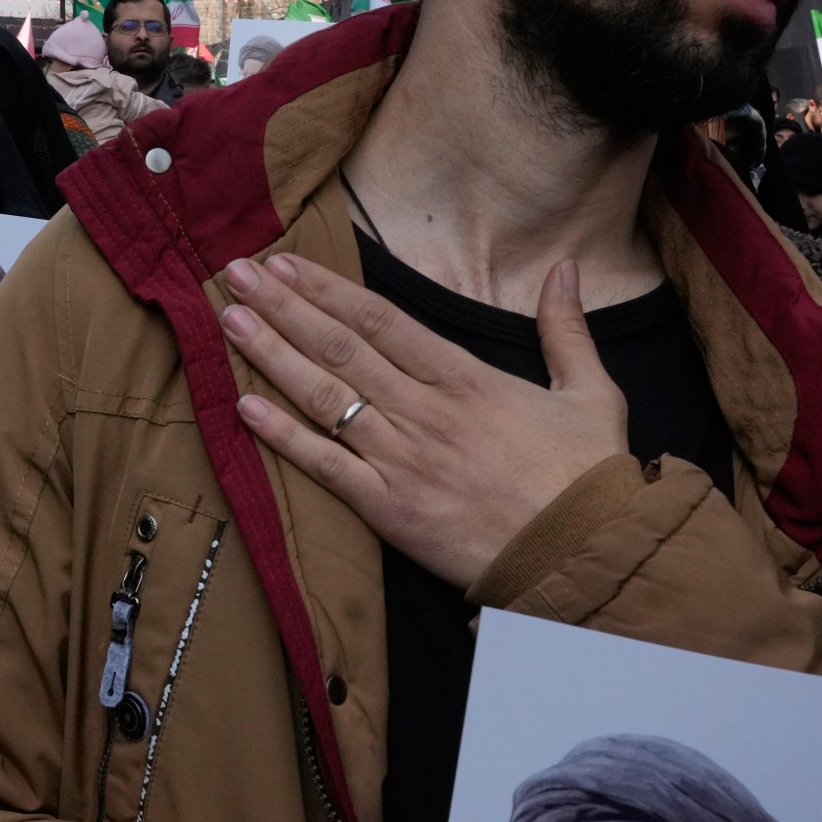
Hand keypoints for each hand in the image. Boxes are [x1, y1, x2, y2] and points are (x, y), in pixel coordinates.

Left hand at [220, 255, 626, 591]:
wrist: (584, 558)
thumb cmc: (588, 479)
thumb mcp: (592, 393)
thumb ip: (566, 330)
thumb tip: (564, 270)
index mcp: (468, 379)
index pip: (381, 321)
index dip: (327, 289)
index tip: (286, 263)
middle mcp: (426, 412)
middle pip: (339, 349)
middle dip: (283, 308)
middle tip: (236, 275)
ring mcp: (403, 461)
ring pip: (324, 398)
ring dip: (271, 357)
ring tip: (230, 321)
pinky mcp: (389, 510)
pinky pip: (326, 467)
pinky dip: (282, 437)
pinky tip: (244, 408)